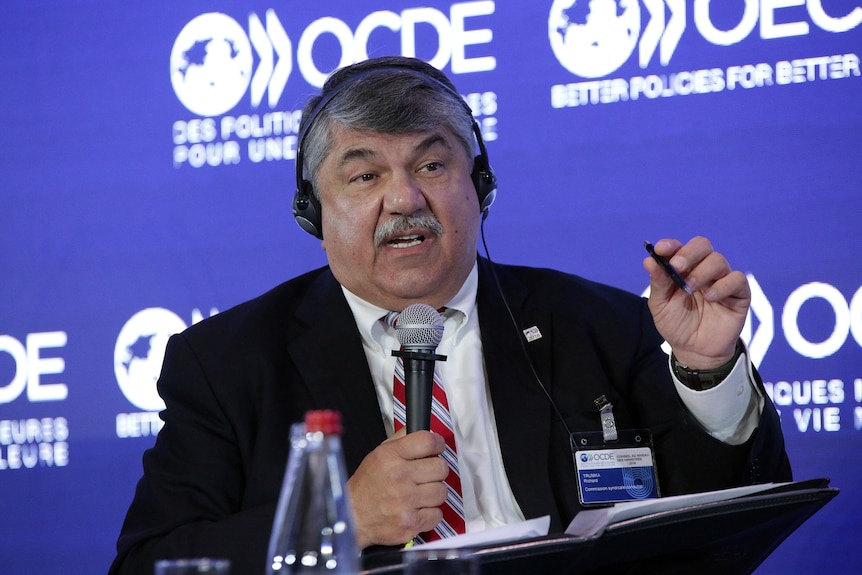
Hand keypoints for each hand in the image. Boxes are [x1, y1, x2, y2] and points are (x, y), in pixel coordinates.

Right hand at [346, 429, 448, 548]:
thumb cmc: (367, 486)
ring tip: (419, 493)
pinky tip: (417, 509)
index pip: (428, 441)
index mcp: (390, 456)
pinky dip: (430, 513)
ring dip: (434, 493)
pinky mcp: (411, 523)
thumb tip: (423, 430)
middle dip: (436, 470)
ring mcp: (405, 502)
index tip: (436, 448)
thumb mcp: (378, 454)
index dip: (437, 444)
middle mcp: (399, 477)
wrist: (353, 517)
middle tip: (426, 474)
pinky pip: (438, 514)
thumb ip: (401, 439)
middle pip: (441, 467)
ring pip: (442, 492)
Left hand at [643, 236, 749, 368]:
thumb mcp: (660, 306)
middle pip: (702, 245)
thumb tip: (649, 261)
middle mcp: (702, 269)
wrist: (694, 350)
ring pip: (718, 260)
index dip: (670, 245)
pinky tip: (711, 298)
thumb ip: (658, 283)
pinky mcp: (738, 293)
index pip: (679, 248)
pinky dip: (723, 285)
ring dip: (702, 272)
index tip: (660, 249)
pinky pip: (737, 279)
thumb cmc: (676, 324)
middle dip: (688, 253)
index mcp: (682, 269)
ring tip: (690, 289)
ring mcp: (721, 280)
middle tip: (677, 267)